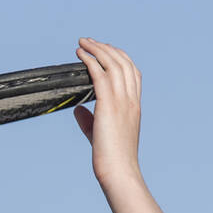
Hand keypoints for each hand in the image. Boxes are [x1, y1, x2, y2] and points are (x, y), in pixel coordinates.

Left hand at [73, 38, 141, 185]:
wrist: (118, 171)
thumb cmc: (111, 158)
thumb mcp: (100, 135)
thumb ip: (89, 120)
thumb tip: (77, 110)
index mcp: (134, 106)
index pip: (132, 73)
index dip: (120, 57)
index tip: (106, 50)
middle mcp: (131, 100)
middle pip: (123, 63)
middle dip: (107, 48)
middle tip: (91, 41)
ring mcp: (122, 101)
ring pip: (112, 64)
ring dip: (97, 49)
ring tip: (83, 42)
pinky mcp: (108, 105)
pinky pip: (99, 74)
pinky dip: (90, 60)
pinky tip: (80, 54)